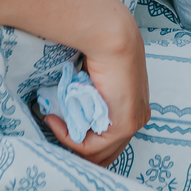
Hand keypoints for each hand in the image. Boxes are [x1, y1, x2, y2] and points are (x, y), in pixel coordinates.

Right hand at [43, 23, 150, 167]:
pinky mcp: (124, 126)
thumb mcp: (94, 82)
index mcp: (134, 107)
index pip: (109, 142)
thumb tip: (68, 115)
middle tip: (54, 132)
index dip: (82, 140)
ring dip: (69, 142)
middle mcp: (138, 118)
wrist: (110, 36)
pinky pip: (90, 146)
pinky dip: (68, 138)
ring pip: (96, 154)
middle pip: (104, 154)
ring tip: (52, 121)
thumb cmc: (100, 50)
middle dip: (75, 149)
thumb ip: (89, 102)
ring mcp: (133, 123)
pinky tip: (55, 120)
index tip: (61, 126)